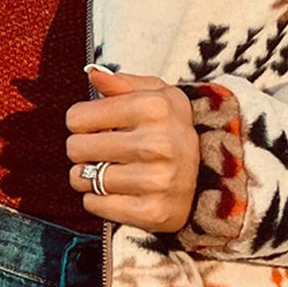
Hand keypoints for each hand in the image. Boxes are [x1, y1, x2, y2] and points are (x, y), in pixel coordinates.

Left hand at [66, 66, 199, 230]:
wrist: (212, 176)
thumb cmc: (171, 130)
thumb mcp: (157, 96)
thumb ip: (122, 83)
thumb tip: (92, 74)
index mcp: (153, 108)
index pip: (77, 117)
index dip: (81, 122)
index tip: (95, 127)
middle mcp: (156, 144)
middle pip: (76, 148)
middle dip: (81, 149)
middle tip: (99, 151)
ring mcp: (155, 181)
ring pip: (83, 178)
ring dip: (87, 176)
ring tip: (106, 171)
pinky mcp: (151, 212)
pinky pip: (95, 205)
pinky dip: (97, 200)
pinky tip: (116, 192)